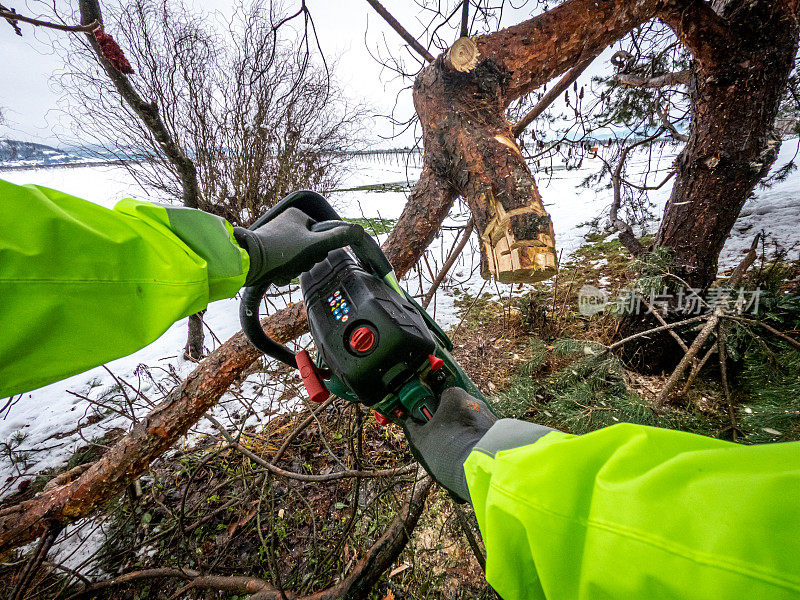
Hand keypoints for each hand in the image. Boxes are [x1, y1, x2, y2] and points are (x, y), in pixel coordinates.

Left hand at [234, 208, 363, 286]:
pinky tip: (277, 273)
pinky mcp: (266, 250)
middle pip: (309, 248)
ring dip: (293, 269)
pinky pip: (283, 263)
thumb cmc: (280, 251)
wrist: (248, 263)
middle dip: (304, 261)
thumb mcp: (314, 245)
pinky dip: (282, 271)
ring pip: (296, 258)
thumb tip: (358, 229)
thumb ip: (336, 238)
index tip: (310, 255)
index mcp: (297, 216)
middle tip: (296, 263)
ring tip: (284, 269)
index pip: (320, 235)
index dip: (319, 249)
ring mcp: (275, 237)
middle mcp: (285, 223)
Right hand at [403, 387, 497, 502]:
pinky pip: (483, 435)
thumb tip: (410, 423)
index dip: (434, 413)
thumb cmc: (448, 448)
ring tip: (457, 454)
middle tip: (443, 442)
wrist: (481, 467)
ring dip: (464, 435)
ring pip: (471, 424)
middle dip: (451, 425)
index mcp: (455, 396)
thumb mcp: (421, 439)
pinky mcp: (499, 431)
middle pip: (458, 411)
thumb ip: (413, 427)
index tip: (431, 425)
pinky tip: (469, 457)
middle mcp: (475, 401)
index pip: (441, 398)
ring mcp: (489, 415)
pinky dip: (476, 444)